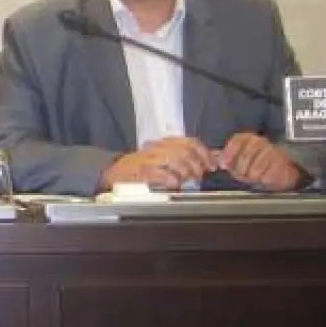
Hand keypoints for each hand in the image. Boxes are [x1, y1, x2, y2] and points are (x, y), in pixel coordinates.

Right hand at [101, 137, 216, 190]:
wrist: (112, 174)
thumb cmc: (140, 169)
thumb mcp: (162, 160)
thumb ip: (182, 160)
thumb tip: (208, 163)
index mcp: (164, 144)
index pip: (190, 142)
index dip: (205, 154)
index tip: (213, 166)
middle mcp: (157, 147)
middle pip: (185, 150)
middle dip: (197, 165)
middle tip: (198, 176)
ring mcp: (148, 158)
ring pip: (175, 158)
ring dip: (185, 171)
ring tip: (186, 180)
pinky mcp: (139, 170)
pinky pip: (160, 172)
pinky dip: (171, 179)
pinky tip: (174, 184)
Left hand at [219, 133, 303, 190]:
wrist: (284, 170)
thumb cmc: (258, 165)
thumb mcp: (241, 160)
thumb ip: (229, 160)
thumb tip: (219, 162)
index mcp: (248, 138)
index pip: (236, 141)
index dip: (228, 154)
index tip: (224, 165)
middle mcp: (260, 141)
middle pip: (245, 156)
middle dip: (240, 170)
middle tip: (240, 176)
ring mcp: (272, 151)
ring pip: (255, 168)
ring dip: (251, 176)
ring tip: (253, 177)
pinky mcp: (281, 163)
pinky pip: (266, 175)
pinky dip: (262, 179)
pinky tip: (263, 178)